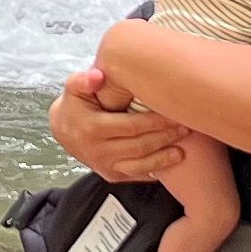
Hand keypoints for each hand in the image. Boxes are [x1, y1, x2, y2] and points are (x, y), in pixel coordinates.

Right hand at [48, 67, 185, 182]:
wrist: (64, 130)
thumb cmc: (76, 105)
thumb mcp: (74, 88)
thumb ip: (83, 80)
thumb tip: (97, 76)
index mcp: (92, 128)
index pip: (131, 126)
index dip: (155, 122)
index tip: (174, 113)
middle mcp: (99, 151)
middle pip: (140, 146)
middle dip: (165, 137)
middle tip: (185, 127)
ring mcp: (105, 166)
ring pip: (141, 165)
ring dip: (164, 157)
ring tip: (183, 147)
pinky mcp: (112, 175)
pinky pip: (138, 175)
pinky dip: (156, 170)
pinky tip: (172, 161)